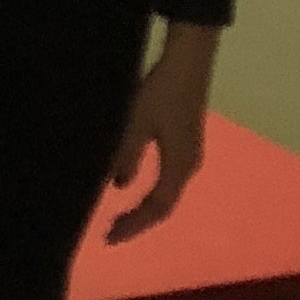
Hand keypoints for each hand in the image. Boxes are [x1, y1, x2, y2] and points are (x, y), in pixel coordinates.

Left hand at [104, 25, 216, 242]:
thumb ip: (126, 156)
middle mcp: (189, 165)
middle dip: (137, 221)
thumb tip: (118, 185)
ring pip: (167, 193)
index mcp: (179, 164)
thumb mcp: (135, 124)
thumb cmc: (160, 92)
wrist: (188, 61)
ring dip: (143, 208)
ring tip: (118, 218)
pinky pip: (168, 179)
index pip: (157, 207)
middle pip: (164, 205)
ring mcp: (190, 154)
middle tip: (109, 234)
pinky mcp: (186, 143)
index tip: (109, 237)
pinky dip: (150, 192)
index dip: (134, 225)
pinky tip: (131, 189)